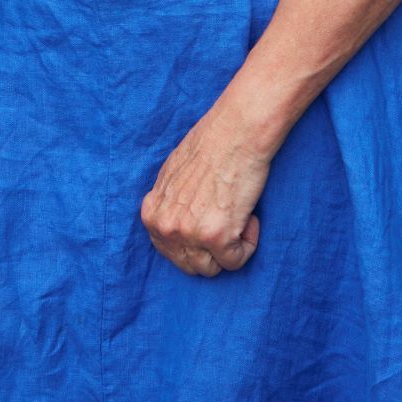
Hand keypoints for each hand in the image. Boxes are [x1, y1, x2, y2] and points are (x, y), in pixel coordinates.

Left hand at [140, 102, 273, 276]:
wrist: (237, 132)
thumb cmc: (210, 147)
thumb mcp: (171, 176)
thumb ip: (168, 205)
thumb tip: (173, 226)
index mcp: (152, 215)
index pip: (170, 252)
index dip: (194, 240)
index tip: (209, 218)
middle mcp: (166, 228)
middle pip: (190, 265)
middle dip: (210, 249)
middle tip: (225, 218)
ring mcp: (190, 234)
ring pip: (212, 269)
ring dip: (229, 248)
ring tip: (236, 215)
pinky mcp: (217, 238)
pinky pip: (236, 261)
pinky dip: (248, 242)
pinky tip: (248, 215)